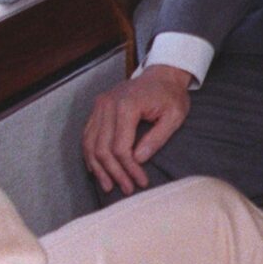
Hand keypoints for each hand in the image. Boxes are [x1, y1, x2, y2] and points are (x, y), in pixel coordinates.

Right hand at [82, 64, 192, 194]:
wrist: (162, 74)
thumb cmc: (170, 95)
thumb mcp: (174, 116)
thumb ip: (157, 138)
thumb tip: (138, 159)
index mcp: (127, 105)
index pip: (120, 147)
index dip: (129, 168)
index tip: (140, 182)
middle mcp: (108, 104)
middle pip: (102, 148)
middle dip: (114, 172)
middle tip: (126, 189)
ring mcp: (100, 105)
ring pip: (90, 143)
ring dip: (98, 168)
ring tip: (108, 186)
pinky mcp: (97, 107)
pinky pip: (87, 135)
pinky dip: (90, 154)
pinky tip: (97, 169)